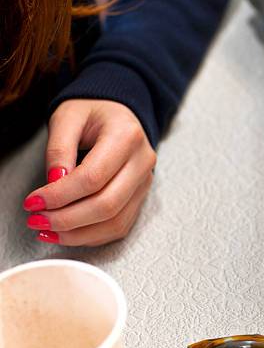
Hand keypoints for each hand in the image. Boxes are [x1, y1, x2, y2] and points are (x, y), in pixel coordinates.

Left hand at [23, 99, 155, 245]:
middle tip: (37, 220)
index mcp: (126, 136)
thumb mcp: (67, 117)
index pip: (93, 177)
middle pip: (107, 204)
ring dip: (79, 233)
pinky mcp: (141, 196)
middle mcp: (142, 161)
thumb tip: (54, 185)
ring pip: (116, 221)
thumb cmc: (94, 112)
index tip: (33, 202)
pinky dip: (92, 235)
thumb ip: (58, 149)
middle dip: (67, 219)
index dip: (60, 195)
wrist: (119, 112)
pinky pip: (120, 225)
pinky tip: (69, 233)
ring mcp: (145, 182)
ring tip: (48, 231)